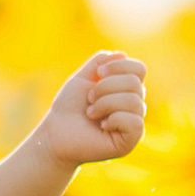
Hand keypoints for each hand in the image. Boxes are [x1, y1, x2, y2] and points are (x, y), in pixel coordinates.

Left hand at [39, 50, 147, 166]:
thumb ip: (100, 62)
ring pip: (134, 101)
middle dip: (105, 87)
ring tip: (91, 113)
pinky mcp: (130, 141)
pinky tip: (102, 126)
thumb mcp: (83, 77)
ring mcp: (134, 123)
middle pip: (135, 83)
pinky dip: (114, 119)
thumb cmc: (70, 107)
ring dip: (105, 103)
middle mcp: (134, 105)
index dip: (119, 66)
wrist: (56, 133)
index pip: (139, 69)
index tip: (97, 73)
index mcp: (126, 89)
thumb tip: (123, 54)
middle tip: (89, 98)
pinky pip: (135, 123)